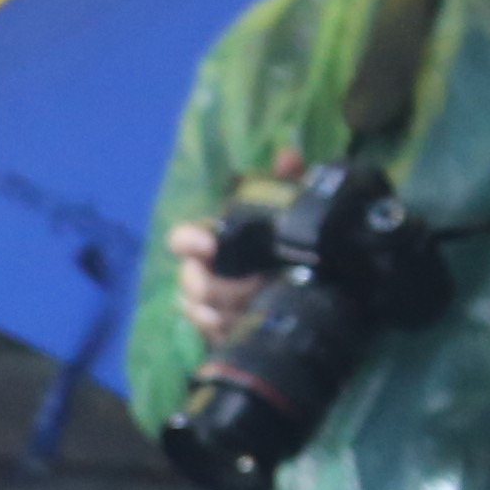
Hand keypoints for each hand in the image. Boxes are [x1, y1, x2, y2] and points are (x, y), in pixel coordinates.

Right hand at [172, 145, 303, 343]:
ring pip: (195, 310)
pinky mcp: (215, 332)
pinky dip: (225, 330)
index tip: (210, 245)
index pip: (181, 239)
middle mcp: (201, 272)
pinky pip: (206, 335)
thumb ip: (289, 183)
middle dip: (221, 284)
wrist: (308, 293)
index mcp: (214, 242)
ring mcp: (205, 306)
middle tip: (257, 283)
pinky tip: (246, 324)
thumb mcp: (295, 212)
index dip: (188, 241)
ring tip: (257, 304)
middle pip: (189, 280)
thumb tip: (287, 154)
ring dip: (225, 309)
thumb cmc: (290, 250)